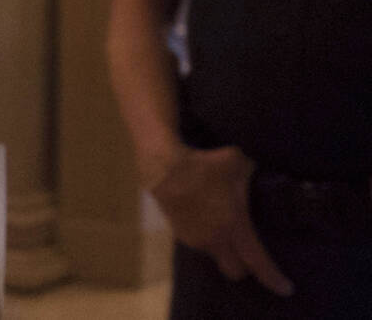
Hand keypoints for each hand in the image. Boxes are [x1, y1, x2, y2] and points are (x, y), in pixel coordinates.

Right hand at [149, 145, 292, 295]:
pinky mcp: (179, 233)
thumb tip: (270, 166)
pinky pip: (200, 244)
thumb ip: (256, 171)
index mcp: (235, 227)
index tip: (286, 288)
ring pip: (216, 256)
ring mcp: (195, 238)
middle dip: (245, 268)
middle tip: (251, 256)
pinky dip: (207, 239)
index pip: (257, 262)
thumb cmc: (205, 165)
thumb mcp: (238, 162)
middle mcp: (215, 239)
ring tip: (225, 231)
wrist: (163, 166)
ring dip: (223, 250)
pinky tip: (206, 220)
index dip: (273, 278)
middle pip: (234, 271)